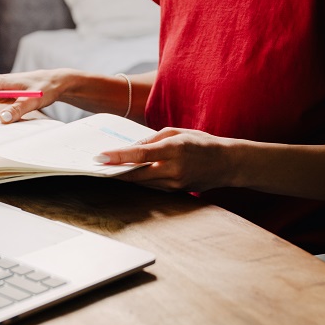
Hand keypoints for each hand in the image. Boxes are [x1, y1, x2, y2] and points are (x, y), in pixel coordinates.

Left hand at [95, 128, 233, 192]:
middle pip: (137, 174)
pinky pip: (152, 186)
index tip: (100, 157)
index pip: (141, 155)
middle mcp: (174, 169)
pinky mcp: (176, 192)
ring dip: (126, 176)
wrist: (227, 163)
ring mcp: (176, 184)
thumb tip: (131, 149)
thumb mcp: (177, 132)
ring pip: (143, 183)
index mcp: (174, 149)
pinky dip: (140, 180)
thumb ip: (152, 140)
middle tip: (98, 166)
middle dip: (116, 171)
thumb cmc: (201, 142)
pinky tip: (129, 174)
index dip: (118, 157)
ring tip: (109, 169)